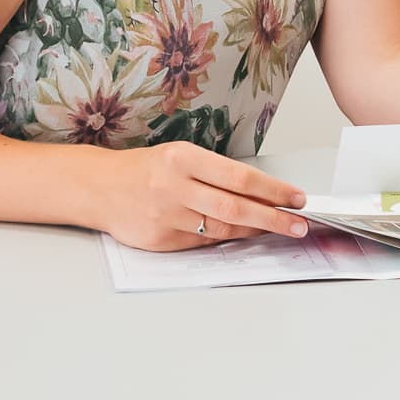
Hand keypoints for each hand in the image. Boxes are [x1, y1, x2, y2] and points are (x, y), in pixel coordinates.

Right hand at [96, 141, 311, 251]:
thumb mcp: (180, 157)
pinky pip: (202, 243)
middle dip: (273, 218)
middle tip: (298, 224)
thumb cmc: (146, 170)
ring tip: (277, 229)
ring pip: (221, 229)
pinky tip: (240, 234)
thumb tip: (262, 193)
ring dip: (254, 231)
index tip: (296, 198)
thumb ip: (216, 174)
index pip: (239, 177)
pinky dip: (224, 239)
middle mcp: (173, 187)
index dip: (273, 190)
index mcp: (182, 158)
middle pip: (234, 208)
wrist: (100, 188)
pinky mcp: (160, 241)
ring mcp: (166, 216)